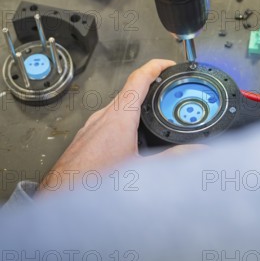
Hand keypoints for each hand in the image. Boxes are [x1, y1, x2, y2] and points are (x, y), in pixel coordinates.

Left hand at [39, 59, 174, 192]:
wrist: (63, 195)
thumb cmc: (94, 182)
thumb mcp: (143, 170)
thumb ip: (172, 158)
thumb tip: (195, 150)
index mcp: (119, 117)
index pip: (139, 78)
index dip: (157, 66)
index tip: (169, 64)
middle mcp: (104, 117)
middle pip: (131, 91)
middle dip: (152, 89)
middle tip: (168, 91)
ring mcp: (93, 126)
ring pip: (120, 107)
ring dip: (138, 107)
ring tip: (154, 115)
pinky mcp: (87, 138)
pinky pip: (109, 121)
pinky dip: (125, 122)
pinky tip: (131, 140)